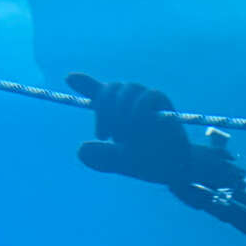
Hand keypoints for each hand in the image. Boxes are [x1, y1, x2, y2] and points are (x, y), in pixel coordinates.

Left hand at [65, 75, 241, 205]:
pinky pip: (144, 98)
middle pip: (108, 89)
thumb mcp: (121, 161)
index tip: (69, 78)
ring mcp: (145, 97)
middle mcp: (130, 99)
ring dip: (120, 113)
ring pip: (123, 90)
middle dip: (103, 110)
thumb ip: (101, 156)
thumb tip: (80, 150)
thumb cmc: (149, 162)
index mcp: (117, 111)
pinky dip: (138, 112)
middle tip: (105, 136)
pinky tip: (139, 126)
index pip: (98, 92)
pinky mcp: (161, 100)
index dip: (83, 83)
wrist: (176, 167)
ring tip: (125, 137)